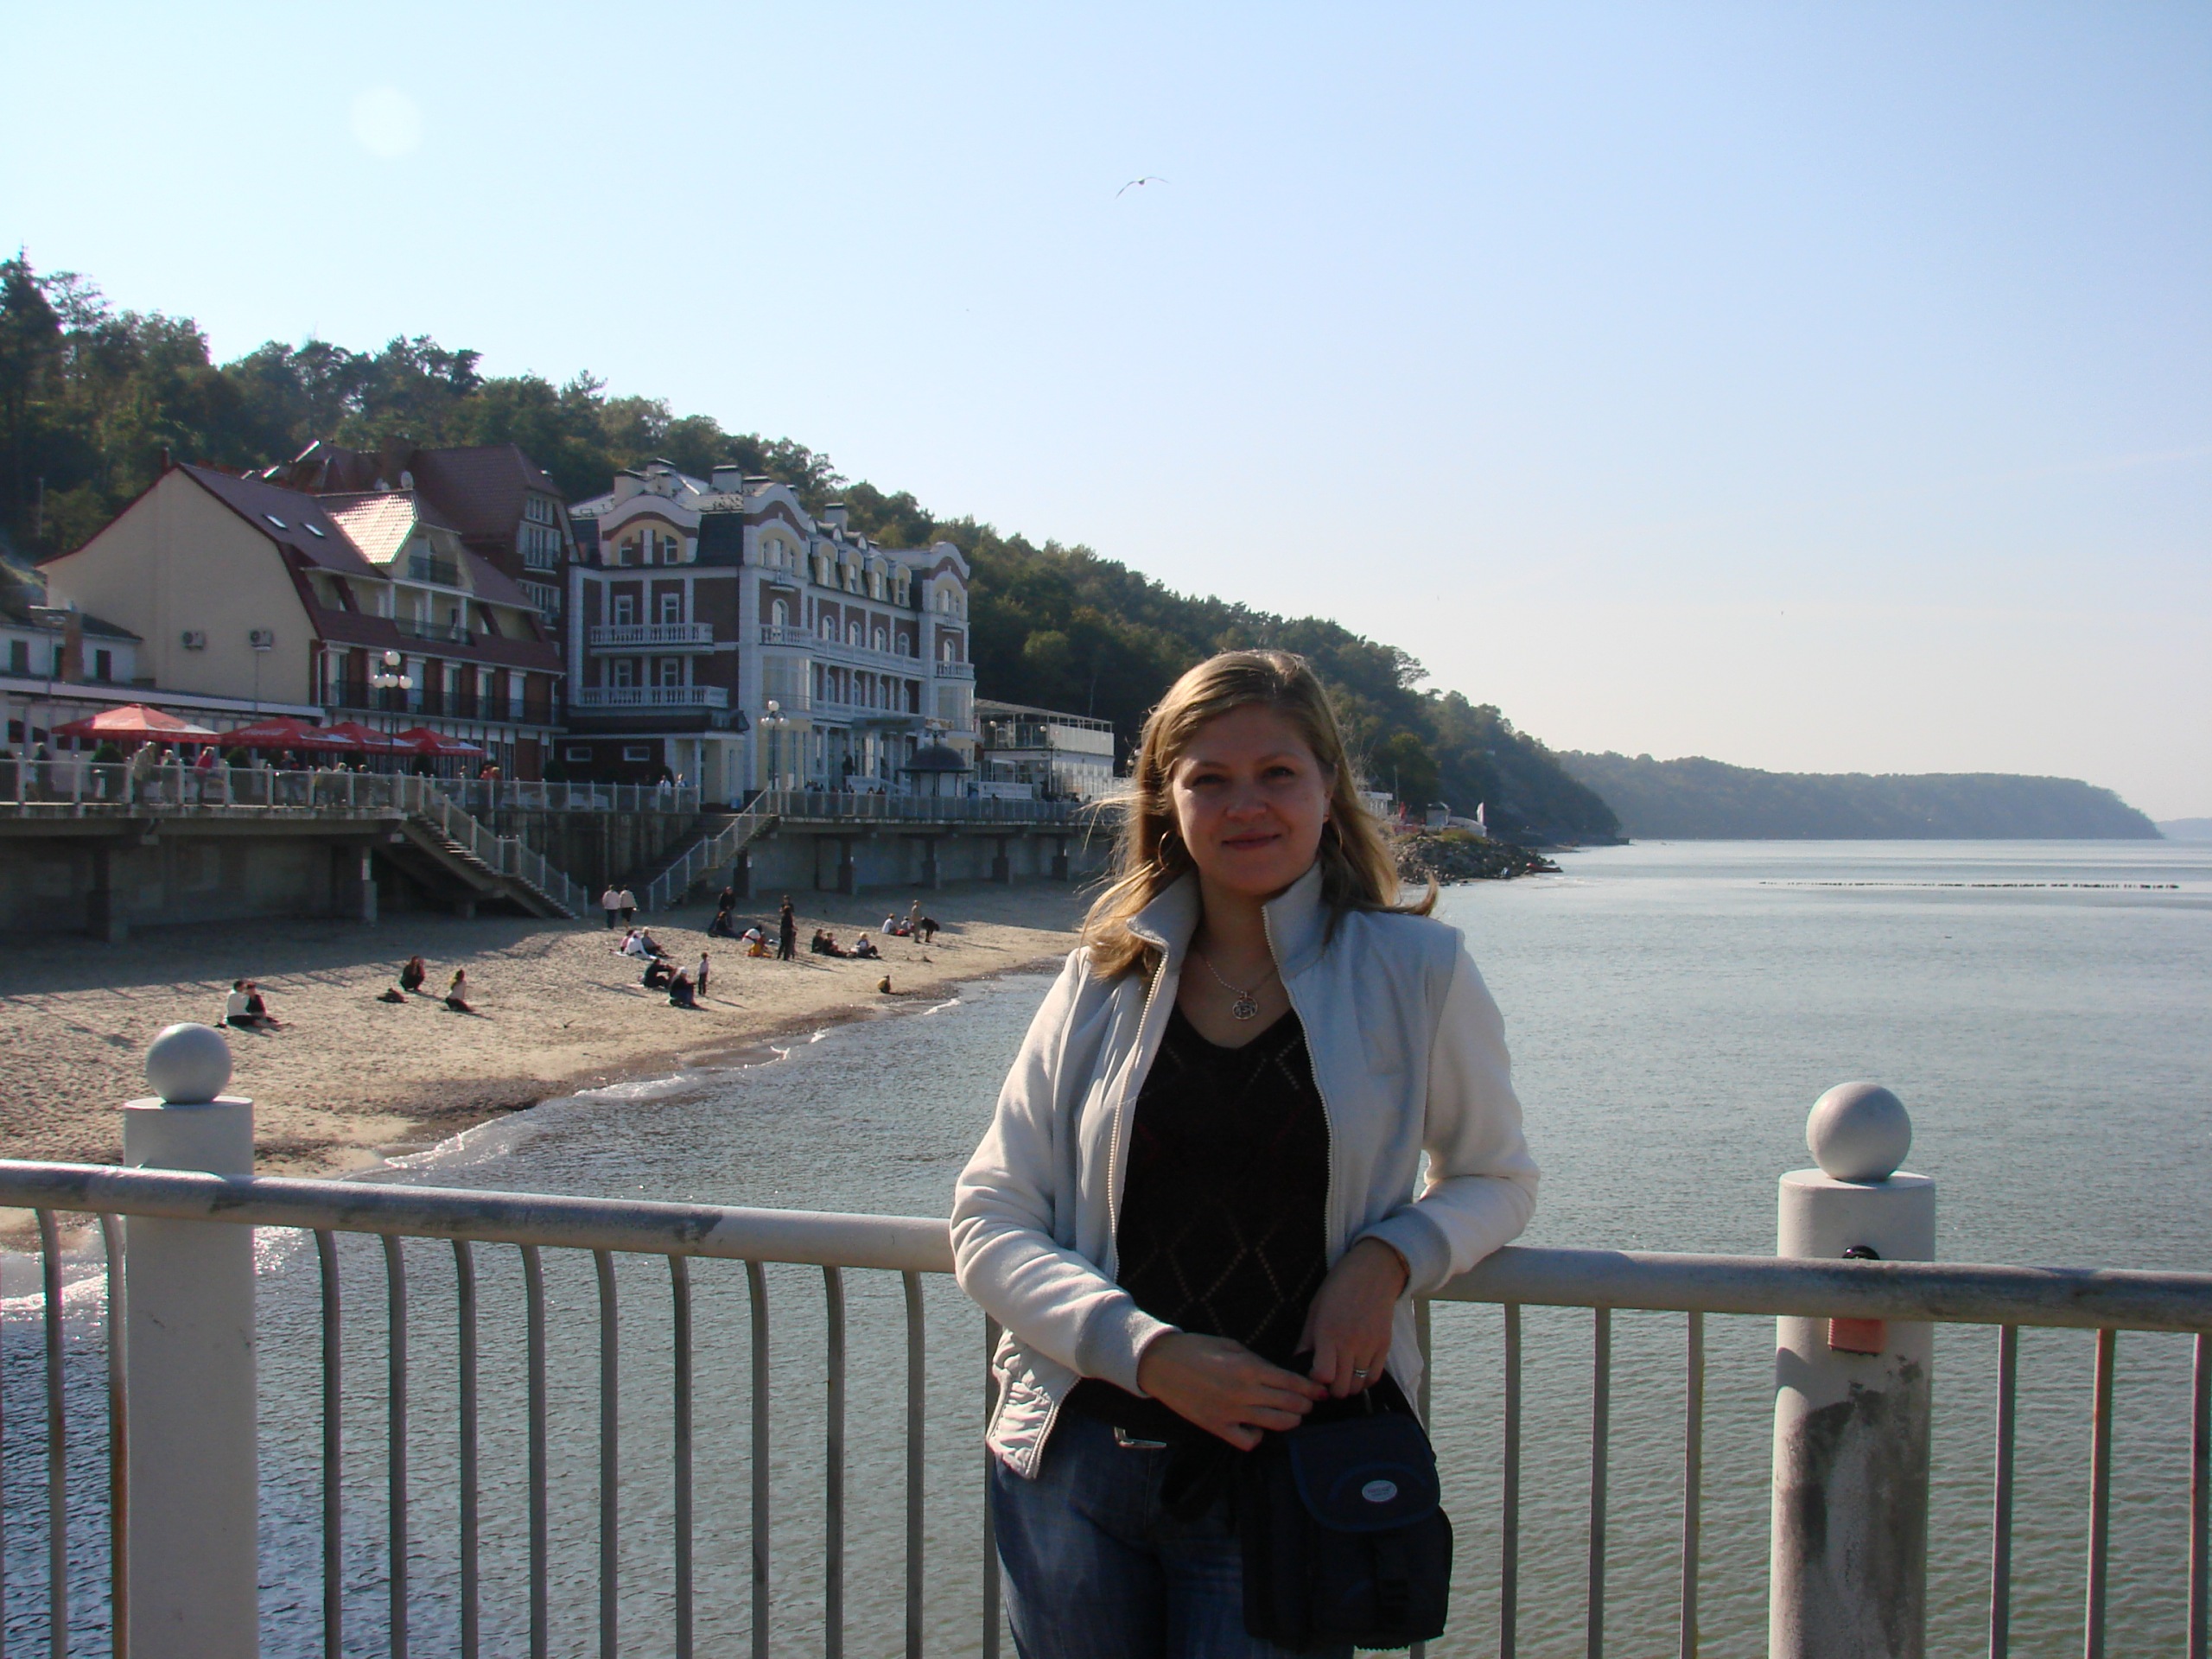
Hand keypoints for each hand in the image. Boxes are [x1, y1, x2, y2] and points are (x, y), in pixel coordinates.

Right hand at [1136, 1333, 1325, 1450]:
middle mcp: (1245, 1392)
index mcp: (1249, 1368)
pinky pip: (1248, 1441)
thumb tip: (1277, 1375)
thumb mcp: (1231, 1346)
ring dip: (1290, 1421)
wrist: (1161, 1364)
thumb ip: (1257, 1362)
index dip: (1311, 1389)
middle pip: (1290, 1405)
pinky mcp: (1218, 1427)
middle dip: (1305, 1405)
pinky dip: (1258, 1437)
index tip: (1322, 1392)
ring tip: (1292, 1416)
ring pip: (1276, 1425)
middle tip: (1310, 1404)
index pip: (1292, 1383)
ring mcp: (1232, 1413)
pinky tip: (1258, 1427)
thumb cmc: (1196, 1348)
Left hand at [1298, 1238, 1408, 1397]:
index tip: (1313, 1372)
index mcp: (1328, 1333)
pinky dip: (1364, 1380)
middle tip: (1328, 1378)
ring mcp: (1369, 1346)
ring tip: (1342, 1374)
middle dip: (1331, 1388)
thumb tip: (1297, 1362)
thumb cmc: (1338, 1288)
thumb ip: (1307, 1339)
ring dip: (1347, 1385)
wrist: (1373, 1273)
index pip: (1322, 1375)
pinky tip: (1356, 1371)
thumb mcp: (1315, 1309)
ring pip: (1358, 1386)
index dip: (1314, 1380)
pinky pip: (1374, 1377)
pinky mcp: (1384, 1346)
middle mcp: (1350, 1344)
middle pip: (1341, 1388)